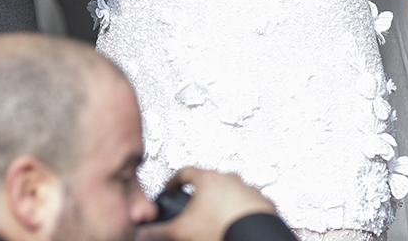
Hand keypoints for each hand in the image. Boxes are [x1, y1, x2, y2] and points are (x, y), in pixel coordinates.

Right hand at [136, 168, 275, 240]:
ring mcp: (249, 191)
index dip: (174, 181)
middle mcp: (230, 179)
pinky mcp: (265, 205)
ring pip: (232, 192)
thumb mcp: (182, 232)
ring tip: (217, 220)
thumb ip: (158, 231)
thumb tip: (141, 232)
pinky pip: (250, 205)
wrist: (254, 240)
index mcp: (208, 179)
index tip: (171, 189)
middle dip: (201, 194)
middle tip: (195, 210)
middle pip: (210, 181)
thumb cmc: (222, 230)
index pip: (184, 172)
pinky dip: (242, 213)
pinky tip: (236, 226)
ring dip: (223, 202)